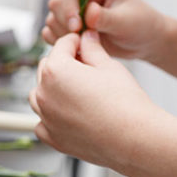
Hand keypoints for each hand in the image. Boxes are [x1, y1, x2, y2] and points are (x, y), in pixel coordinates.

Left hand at [29, 32, 159, 167]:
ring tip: (77, 91)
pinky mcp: (52, 138)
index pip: (61, 46)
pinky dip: (51, 117)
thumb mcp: (109, 66)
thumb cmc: (125, 103)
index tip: (84, 44)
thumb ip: (92, 48)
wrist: (136, 140)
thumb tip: (86, 37)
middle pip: (47, 68)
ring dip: (53, 89)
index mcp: (55, 70)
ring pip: (40, 94)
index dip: (75, 42)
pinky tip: (70, 114)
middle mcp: (44, 93)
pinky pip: (42, 122)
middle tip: (85, 67)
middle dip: (63, 64)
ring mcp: (46, 117)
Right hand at [42, 0, 165, 60]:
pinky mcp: (68, 23)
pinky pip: (51, 30)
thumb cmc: (141, 24)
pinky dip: (59, 40)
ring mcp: (72, 7)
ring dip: (64, 34)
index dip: (69, 6)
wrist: (143, 41)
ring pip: (52, 18)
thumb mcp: (127, 21)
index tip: (76, 26)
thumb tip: (89, 12)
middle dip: (67, 23)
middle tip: (83, 38)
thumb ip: (106, 17)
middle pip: (57, 2)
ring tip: (85, 43)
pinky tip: (77, 46)